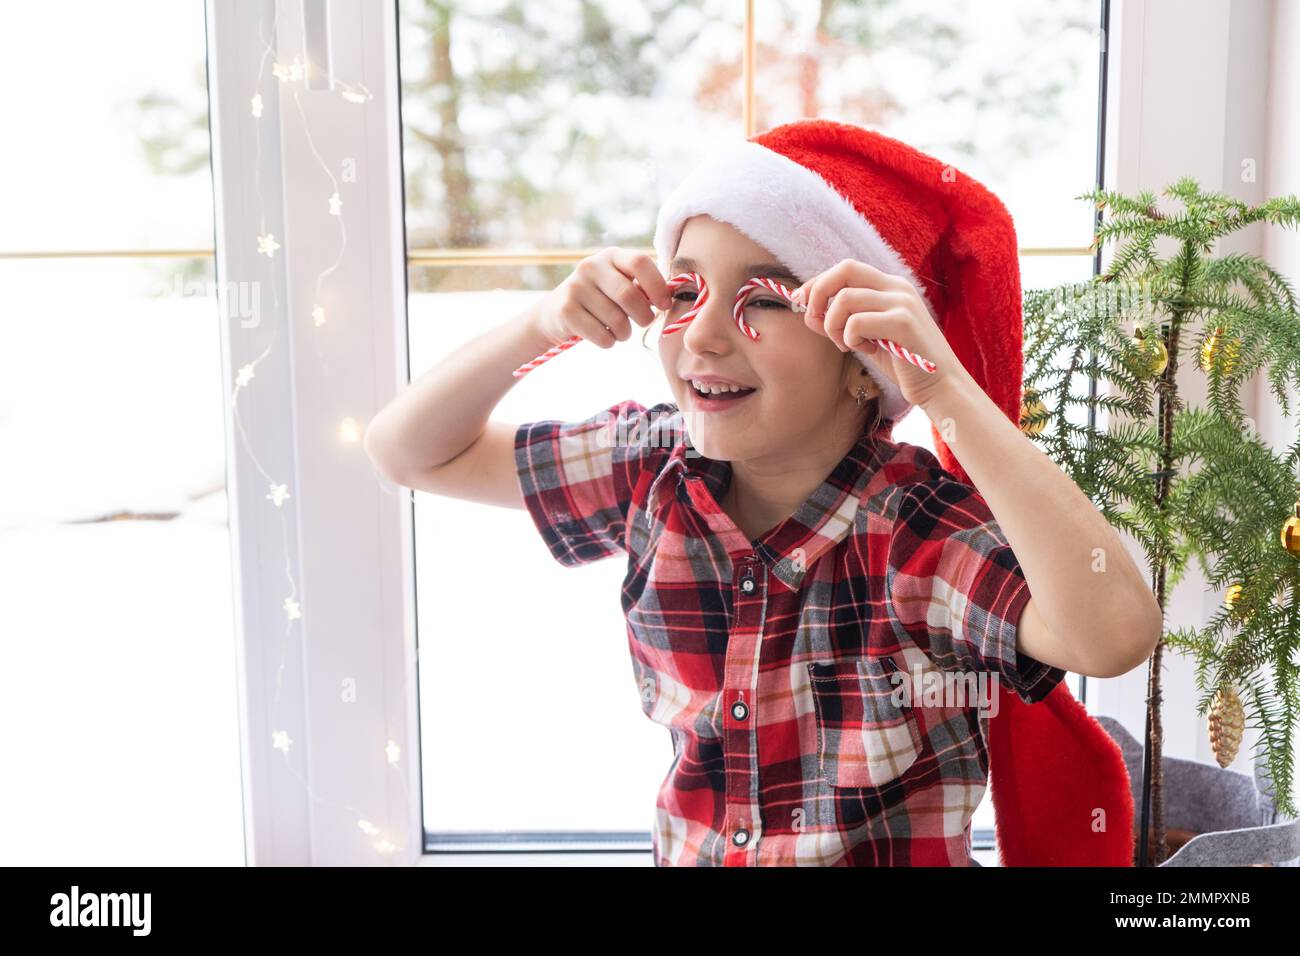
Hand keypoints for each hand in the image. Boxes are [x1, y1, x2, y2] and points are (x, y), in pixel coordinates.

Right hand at [527, 247, 671, 349]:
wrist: (556, 312)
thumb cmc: (601, 300)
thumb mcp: (619, 284)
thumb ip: (642, 286)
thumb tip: (669, 298)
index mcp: (611, 256)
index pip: (640, 262)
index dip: (657, 285)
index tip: (664, 304)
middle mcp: (591, 266)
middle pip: (629, 295)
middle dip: (644, 316)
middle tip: (644, 322)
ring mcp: (576, 287)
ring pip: (617, 319)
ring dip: (626, 333)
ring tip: (620, 330)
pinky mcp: (566, 310)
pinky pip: (602, 335)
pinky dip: (609, 342)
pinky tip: (604, 335)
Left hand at [789, 258, 969, 409]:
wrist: (940, 386)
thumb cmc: (903, 363)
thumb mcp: (867, 338)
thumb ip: (841, 323)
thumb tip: (807, 310)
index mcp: (889, 287)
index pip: (845, 268)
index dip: (818, 283)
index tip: (801, 303)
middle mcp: (897, 288)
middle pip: (845, 269)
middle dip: (818, 293)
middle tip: (815, 320)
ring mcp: (902, 303)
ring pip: (845, 299)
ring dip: (834, 325)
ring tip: (847, 344)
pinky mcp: (903, 323)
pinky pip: (857, 322)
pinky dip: (850, 338)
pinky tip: (865, 349)